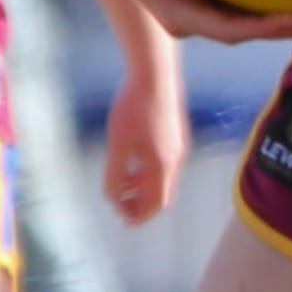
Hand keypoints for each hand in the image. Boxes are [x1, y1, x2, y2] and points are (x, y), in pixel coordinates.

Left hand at [102, 53, 189, 222]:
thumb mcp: (118, 145)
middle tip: (121, 206)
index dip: (139, 216)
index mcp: (162, 166)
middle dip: (141, 204)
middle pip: (161, 194)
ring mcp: (178, 145)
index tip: (122, 218)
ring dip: (143, 186)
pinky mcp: (175, 131)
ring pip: (162, 177)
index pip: (156, 204)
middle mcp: (175, 159)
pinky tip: (133, 158)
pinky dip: (148, 171)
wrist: (154, 73)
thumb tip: (113, 199)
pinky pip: (164, 162)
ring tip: (123, 184)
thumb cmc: (134, 109)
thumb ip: (115, 176)